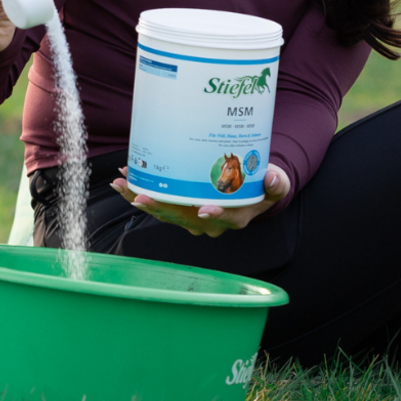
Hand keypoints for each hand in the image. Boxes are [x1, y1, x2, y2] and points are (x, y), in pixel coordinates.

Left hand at [110, 164, 290, 237]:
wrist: (250, 187)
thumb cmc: (262, 184)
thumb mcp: (276, 183)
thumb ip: (277, 183)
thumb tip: (273, 177)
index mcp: (235, 217)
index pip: (224, 218)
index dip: (214, 214)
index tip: (203, 210)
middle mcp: (209, 222)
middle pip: (184, 217)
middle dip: (161, 207)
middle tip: (142, 196)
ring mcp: (192, 217)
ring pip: (166, 211)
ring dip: (142, 198)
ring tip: (123, 184)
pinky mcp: (181, 207)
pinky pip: (160, 203)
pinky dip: (142, 192)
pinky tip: (126, 180)